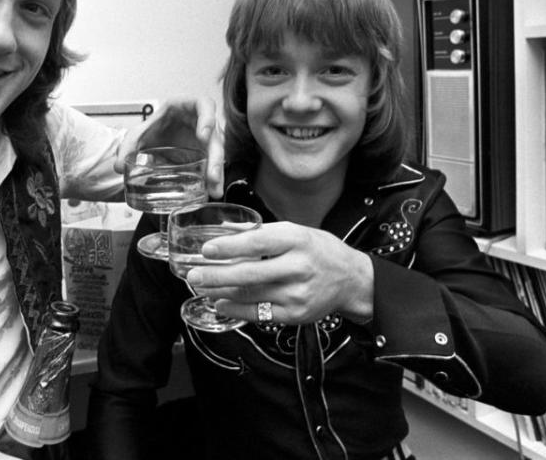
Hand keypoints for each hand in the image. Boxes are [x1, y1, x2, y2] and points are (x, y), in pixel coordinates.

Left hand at [115, 96, 223, 197]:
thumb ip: (129, 145)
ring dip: (216, 173)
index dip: (207, 118)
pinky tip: (209, 192)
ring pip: (217, 154)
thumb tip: (119, 166)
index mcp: (188, 107)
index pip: (204, 105)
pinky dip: (211, 180)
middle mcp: (201, 122)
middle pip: (215, 136)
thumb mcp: (140, 132)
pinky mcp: (205, 154)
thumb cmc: (154, 127)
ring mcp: (206, 139)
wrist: (154, 138)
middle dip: (215, 157)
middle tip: (212, 174)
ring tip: (214, 191)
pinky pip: (211, 165)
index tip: (204, 134)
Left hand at [184, 222, 373, 324]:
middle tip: (194, 275)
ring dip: (221, 293)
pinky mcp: (295, 315)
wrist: (351, 280)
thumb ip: (261, 231)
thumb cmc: (319, 251)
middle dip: (217, 275)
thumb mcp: (295, 231)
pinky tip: (221, 304)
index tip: (208, 249)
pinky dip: (235, 309)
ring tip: (203, 287)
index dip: (230, 246)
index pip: (258, 242)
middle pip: (250, 273)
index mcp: (297, 240)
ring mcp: (297, 294)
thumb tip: (225, 230)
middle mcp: (298, 267)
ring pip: (251, 295)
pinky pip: (258, 314)